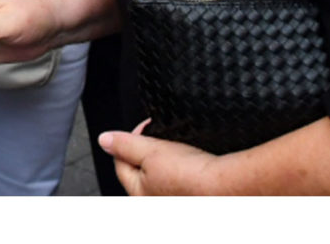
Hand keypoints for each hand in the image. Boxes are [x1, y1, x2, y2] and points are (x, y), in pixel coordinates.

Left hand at [101, 122, 219, 194]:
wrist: (226, 184)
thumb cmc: (191, 174)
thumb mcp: (151, 151)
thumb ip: (125, 145)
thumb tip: (104, 140)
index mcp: (138, 195)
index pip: (120, 164)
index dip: (128, 140)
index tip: (145, 128)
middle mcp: (153, 202)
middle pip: (139, 170)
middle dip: (145, 150)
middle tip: (159, 137)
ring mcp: (172, 199)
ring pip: (159, 173)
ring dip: (164, 158)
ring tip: (176, 148)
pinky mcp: (189, 195)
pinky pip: (177, 177)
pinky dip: (180, 166)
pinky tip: (189, 160)